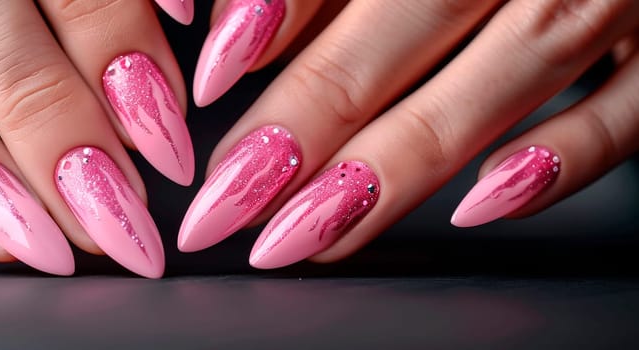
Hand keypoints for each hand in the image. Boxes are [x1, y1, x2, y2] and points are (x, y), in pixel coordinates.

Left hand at [179, 0, 638, 267]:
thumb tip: (246, 37)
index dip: (271, 14)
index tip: (206, 80)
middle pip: (408, 23)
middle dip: (307, 121)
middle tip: (228, 199)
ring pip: (499, 80)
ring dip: (392, 168)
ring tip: (303, 232)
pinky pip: (627, 116)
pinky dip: (559, 165)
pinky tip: (478, 208)